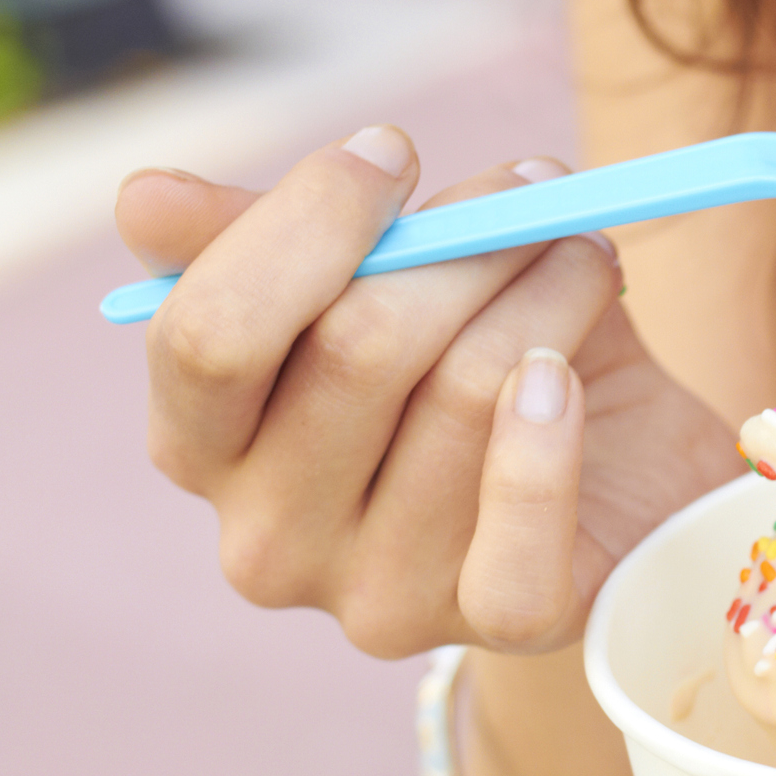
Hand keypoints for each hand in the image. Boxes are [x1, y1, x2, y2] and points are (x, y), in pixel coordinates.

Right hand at [118, 126, 737, 656]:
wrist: (628, 476)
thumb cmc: (479, 359)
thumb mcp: (374, 282)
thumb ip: (264, 238)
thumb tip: (147, 202)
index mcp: (206, 447)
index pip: (211, 333)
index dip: (309, 221)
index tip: (396, 152)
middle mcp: (268, 540)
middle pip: (355, 351)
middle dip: (460, 245)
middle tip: (533, 190)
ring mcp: (377, 595)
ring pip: (462, 397)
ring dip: (543, 296)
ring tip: (584, 253)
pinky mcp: (494, 624)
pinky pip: (520, 521)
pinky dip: (549, 434)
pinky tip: (566, 374)